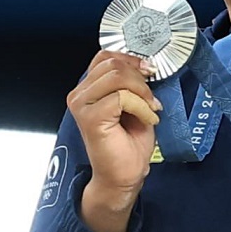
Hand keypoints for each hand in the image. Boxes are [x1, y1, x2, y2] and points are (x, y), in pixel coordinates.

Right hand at [66, 50, 162, 216]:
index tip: (149, 72)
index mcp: (88, 87)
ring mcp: (81, 105)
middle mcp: (79, 94)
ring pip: (118, 77)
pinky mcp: (90, 117)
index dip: (131, 60)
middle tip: (151, 98)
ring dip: (142, 92)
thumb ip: (130, 81)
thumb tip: (144, 64)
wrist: (124, 175)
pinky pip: (122, 97)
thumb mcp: (134, 102)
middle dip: (140, 79)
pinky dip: (141, 106)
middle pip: (113, 64)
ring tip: (149, 110)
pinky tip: (146, 119)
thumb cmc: (129, 142)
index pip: (106, 56)